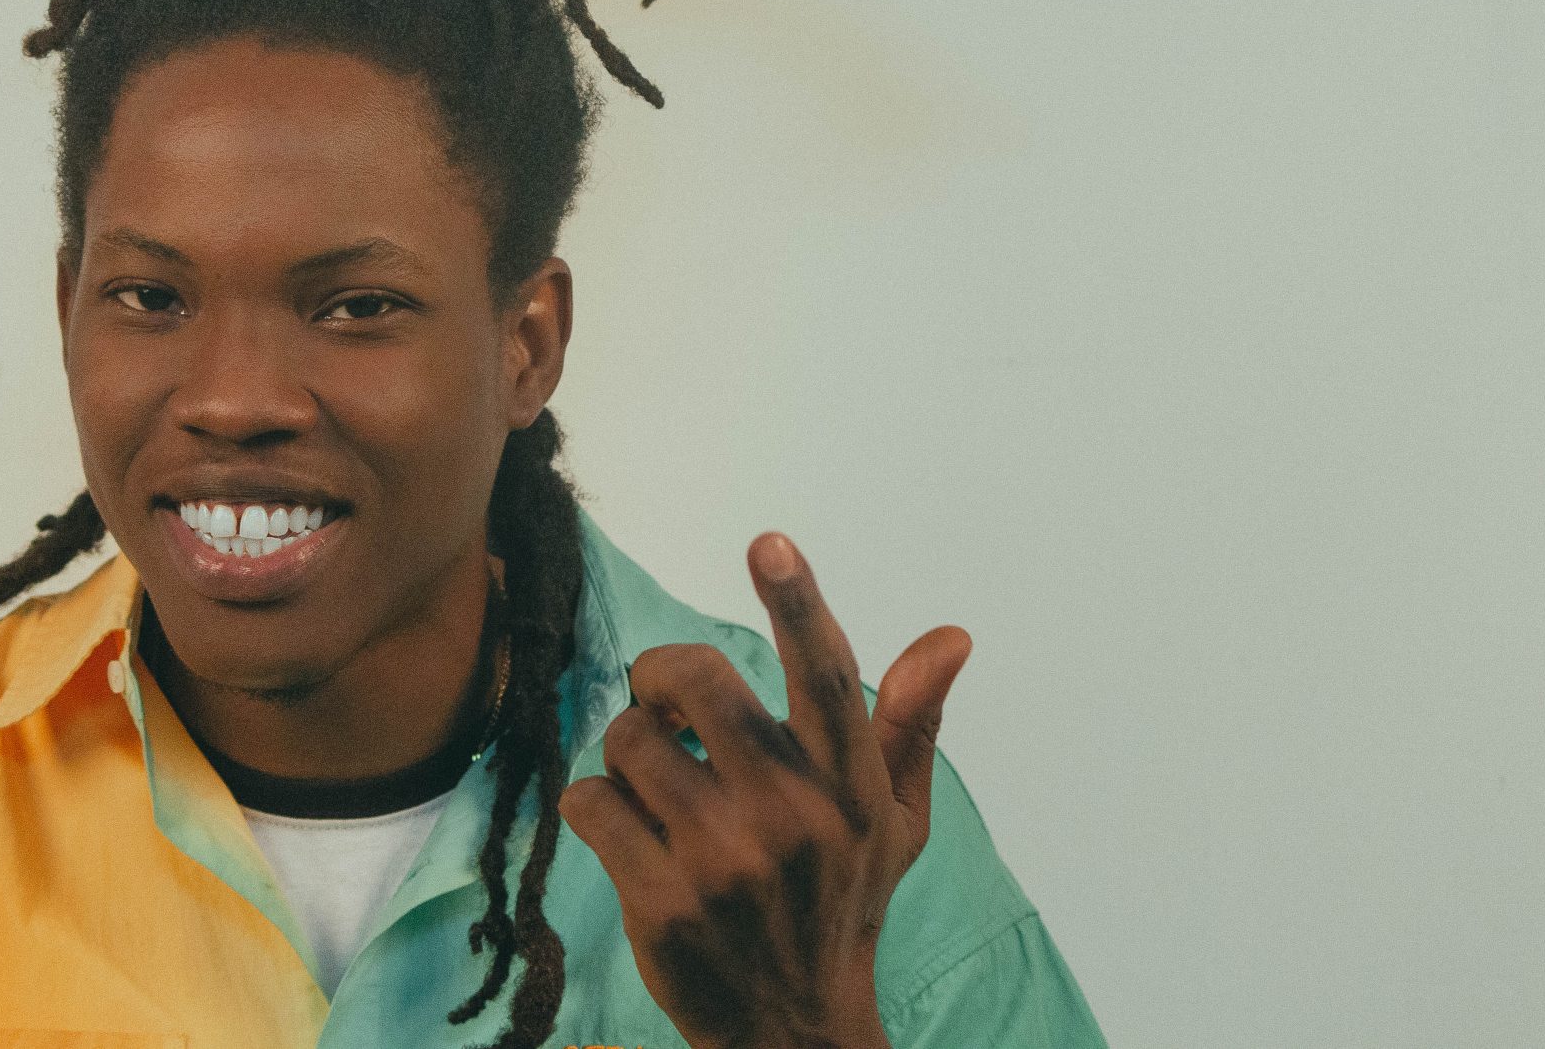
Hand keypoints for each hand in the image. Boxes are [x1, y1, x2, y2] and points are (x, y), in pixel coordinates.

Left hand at [558, 532, 973, 1048]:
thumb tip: (953, 636)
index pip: (828, 677)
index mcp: (851, 787)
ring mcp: (724, 862)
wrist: (792, 1027)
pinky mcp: (661, 901)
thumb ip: (908, 722)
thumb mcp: (892, 819)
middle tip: (664, 703)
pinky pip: (591, 802)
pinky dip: (595, 806)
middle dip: (660, 676)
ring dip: (626, 755)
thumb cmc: (840, 901)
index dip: (797, 603)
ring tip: (654, 790)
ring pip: (628, 740)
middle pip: (696, 681)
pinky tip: (626, 834)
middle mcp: (793, 817)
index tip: (769, 543)